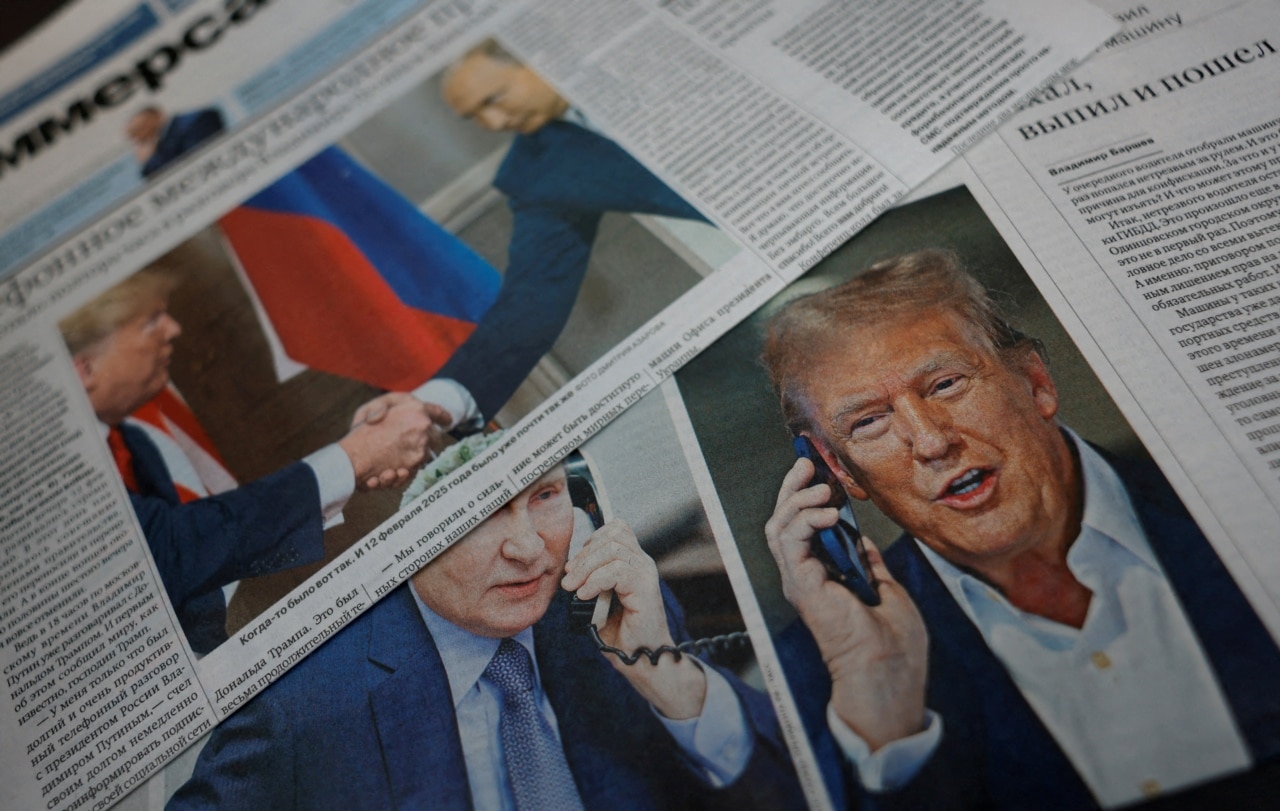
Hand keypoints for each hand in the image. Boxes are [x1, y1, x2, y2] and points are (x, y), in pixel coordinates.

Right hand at [350, 393, 452, 488]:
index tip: (446, 421)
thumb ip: (394, 406)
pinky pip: (418, 468)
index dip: (443, 417)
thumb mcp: (376, 406)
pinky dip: (406, 471)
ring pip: (427, 454)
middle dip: (427, 440)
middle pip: (435, 437)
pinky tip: (390, 471)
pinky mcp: (417, 465)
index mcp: (415, 408)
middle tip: (412, 444)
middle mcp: (423, 426)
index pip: (438, 412)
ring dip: (415, 457)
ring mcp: (422, 447)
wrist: (350, 459)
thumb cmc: (361, 431)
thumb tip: (415, 412)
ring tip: (394, 459)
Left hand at [560, 520, 706, 719]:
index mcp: (633, 562)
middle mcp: (642, 563)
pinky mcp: (646, 589)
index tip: (576, 564)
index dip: (593, 540)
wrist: (642, 658)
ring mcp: (646, 575)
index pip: (617, 529)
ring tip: (574, 588)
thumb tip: (570, 569)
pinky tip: (585, 595)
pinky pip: (617, 571)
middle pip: (612, 536)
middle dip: (584, 554)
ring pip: (613, 551)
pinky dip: (596, 581)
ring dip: (586, 568)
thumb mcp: (600, 600)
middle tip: (569, 578)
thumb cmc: (622, 633)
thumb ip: (591, 579)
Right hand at [765, 457, 928, 750]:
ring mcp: (799, 581)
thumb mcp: (885, 588)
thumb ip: (868, 562)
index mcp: (821, 577)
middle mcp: (803, 577)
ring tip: (823, 490)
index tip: (823, 472)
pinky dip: (805, 521)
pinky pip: (790, 543)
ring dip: (798, 501)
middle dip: (793, 489)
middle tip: (808, 465)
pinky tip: (828, 513)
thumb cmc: (892, 643)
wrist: (890, 673)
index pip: (801, 527)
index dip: (806, 496)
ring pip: (779, 528)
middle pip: (782, 521)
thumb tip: (860, 538)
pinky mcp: (801, 586)